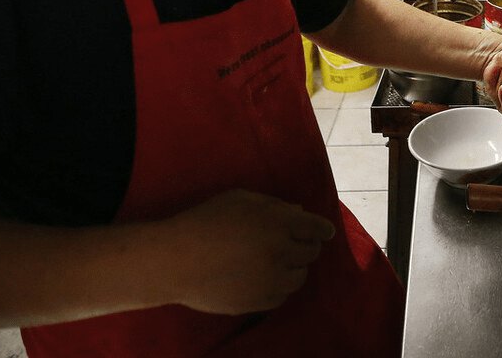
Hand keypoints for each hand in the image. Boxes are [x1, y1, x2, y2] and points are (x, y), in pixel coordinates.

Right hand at [157, 189, 335, 314]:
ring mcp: (271, 280)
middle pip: (311, 252)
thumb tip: (298, 211)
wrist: (175, 261)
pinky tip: (266, 278)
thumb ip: (273, 204)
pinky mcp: (259, 302)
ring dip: (295, 267)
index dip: (323, 229)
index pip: (317, 227)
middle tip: (298, 243)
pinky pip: (282, 296)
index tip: (326, 232)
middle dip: (308, 246)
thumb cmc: (204, 221)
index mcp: (279, 223)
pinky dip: (280, 286)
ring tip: (280, 261)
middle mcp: (281, 252)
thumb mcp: (239, 199)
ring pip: (300, 277)